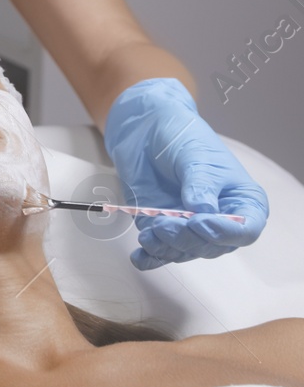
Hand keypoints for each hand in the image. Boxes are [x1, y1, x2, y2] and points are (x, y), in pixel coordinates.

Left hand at [102, 77, 269, 270]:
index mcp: (242, 202)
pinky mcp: (163, 228)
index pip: (245, 230)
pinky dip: (150, 256)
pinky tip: (140, 257)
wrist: (147, 130)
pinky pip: (160, 251)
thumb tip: (203, 212)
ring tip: (150, 232)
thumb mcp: (197, 157)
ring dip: (166, 247)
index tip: (201, 223)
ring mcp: (190, 227)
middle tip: (164, 223)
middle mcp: (219, 220)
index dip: (224, 233)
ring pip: (185, 250)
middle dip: (187, 238)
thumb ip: (200, 185)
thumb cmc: (184, 138)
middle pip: (211, 245)